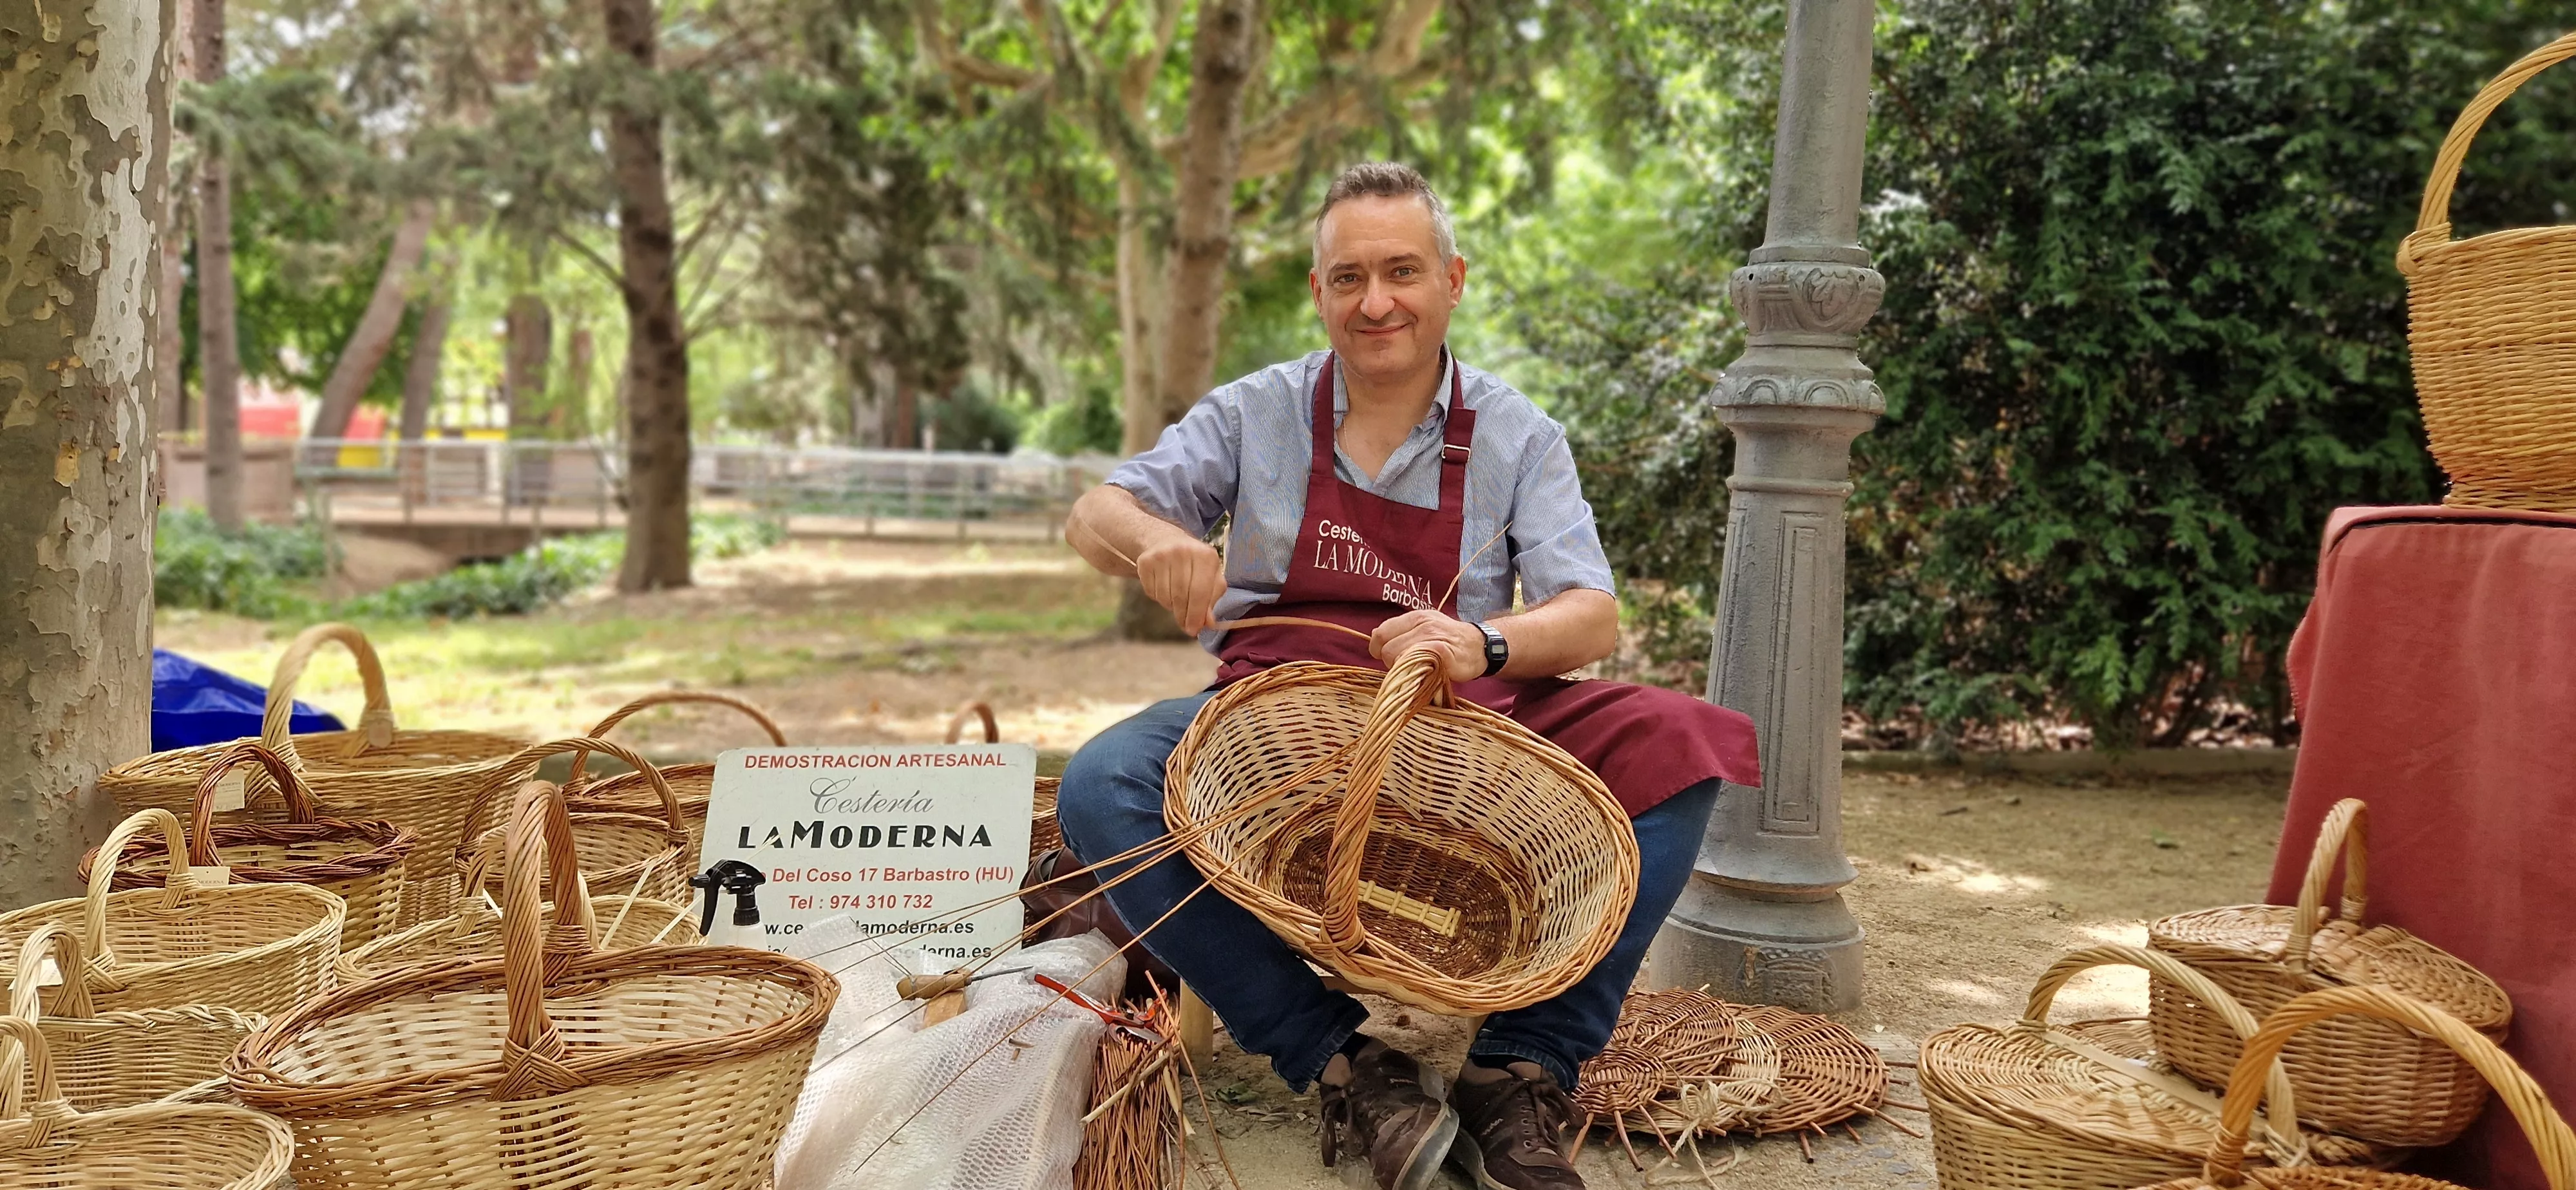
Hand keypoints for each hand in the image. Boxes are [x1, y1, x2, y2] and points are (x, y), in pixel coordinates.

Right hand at [1135, 536, 1225, 632]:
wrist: (1167, 541)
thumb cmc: (1195, 565)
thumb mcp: (1210, 577)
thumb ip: (1212, 599)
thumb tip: (1207, 623)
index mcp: (1205, 555)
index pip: (1200, 592)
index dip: (1196, 615)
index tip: (1194, 631)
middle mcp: (1183, 551)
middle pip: (1181, 597)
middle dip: (1183, 616)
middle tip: (1186, 625)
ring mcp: (1161, 555)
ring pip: (1165, 596)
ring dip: (1171, 606)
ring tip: (1177, 599)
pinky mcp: (1145, 561)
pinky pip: (1152, 592)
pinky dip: (1159, 598)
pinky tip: (1165, 588)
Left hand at [1369, 609, 1487, 682]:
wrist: (1480, 646)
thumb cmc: (1449, 640)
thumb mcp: (1425, 627)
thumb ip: (1401, 631)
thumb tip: (1374, 636)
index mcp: (1415, 617)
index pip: (1381, 633)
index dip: (1378, 649)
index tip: (1389, 658)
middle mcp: (1422, 624)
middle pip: (1386, 649)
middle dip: (1391, 663)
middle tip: (1407, 667)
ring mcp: (1431, 638)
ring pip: (1397, 659)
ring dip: (1402, 670)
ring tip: (1417, 670)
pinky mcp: (1440, 654)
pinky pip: (1414, 666)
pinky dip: (1415, 674)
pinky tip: (1426, 674)